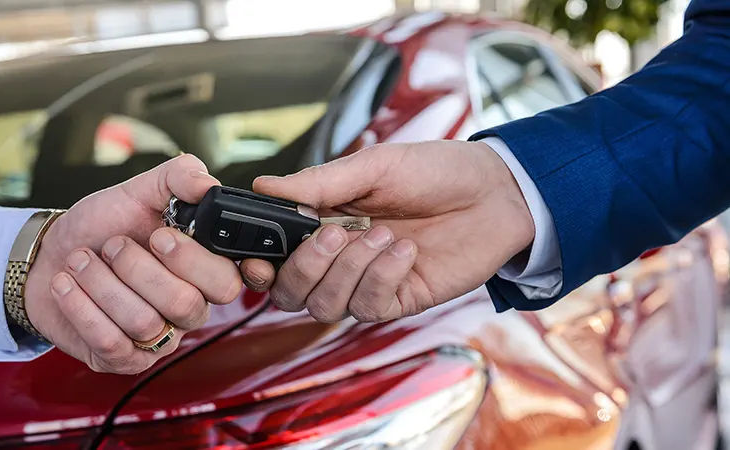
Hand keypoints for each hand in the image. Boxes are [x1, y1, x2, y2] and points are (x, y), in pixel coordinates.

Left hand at [24, 155, 242, 373]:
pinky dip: (81, 307)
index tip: (159, 237)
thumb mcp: (138, 192)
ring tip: (80, 260)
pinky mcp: (123, 360)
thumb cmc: (101, 227)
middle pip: (185, 305)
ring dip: (101, 283)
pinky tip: (67, 284)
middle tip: (112, 245)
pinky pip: (111, 343)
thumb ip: (178, 177)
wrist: (48, 255)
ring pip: (144, 323)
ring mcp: (158, 339)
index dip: (194, 262)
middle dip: (137, 269)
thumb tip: (208, 184)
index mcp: (202, 270)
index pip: (227, 282)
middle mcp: (188, 308)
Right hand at [240, 141, 534, 322]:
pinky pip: (370, 305)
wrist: (496, 191)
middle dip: (305, 269)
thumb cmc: (434, 171)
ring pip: (325, 305)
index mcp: (321, 222)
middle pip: (291, 292)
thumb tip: (263, 186)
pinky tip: (405, 250)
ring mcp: (367, 282)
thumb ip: (319, 182)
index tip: (257, 260)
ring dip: (348, 271)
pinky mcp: (399, 299)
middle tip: (334, 236)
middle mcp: (337, 258)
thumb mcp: (373, 166)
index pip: (274, 257)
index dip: (257, 265)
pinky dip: (382, 276)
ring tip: (383, 234)